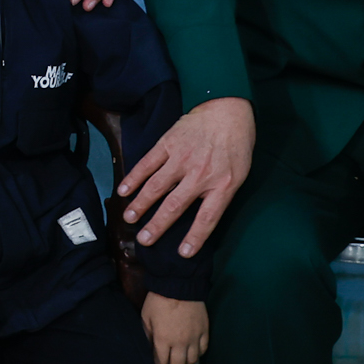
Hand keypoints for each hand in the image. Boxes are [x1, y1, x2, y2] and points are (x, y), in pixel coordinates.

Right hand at [117, 96, 254, 257]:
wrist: (227, 110)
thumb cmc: (236, 145)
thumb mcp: (240, 173)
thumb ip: (220, 193)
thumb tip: (201, 215)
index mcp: (223, 185)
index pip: (207, 218)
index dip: (195, 237)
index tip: (182, 253)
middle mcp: (201, 175)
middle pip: (175, 206)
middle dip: (157, 225)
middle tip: (143, 241)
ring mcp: (182, 159)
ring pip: (157, 186)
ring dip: (141, 204)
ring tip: (129, 218)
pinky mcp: (168, 144)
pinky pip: (148, 164)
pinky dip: (134, 177)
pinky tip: (124, 190)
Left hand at [140, 293, 208, 363]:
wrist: (179, 285)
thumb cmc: (158, 301)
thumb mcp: (146, 318)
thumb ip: (146, 336)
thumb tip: (146, 350)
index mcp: (163, 340)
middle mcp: (180, 343)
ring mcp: (194, 338)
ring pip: (192, 361)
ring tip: (178, 362)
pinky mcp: (204, 331)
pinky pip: (203, 350)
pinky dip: (197, 354)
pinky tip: (192, 353)